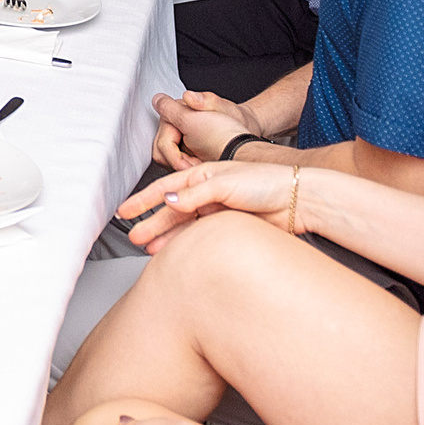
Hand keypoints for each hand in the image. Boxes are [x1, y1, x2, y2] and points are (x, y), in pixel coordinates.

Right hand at [117, 160, 306, 250]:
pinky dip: (185, 243)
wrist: (298, 201)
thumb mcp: (225, 182)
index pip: (166, 187)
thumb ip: (195, 193)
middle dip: (151, 222)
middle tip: (135, 236)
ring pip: (184, 225)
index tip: (125, 210)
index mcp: (204, 174)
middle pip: (172, 209)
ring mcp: (218, 210)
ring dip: (166, 236)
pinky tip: (174, 251)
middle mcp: (209, 192)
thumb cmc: (268, 182)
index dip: (144, 199)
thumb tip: (169, 202)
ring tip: (149, 249)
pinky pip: (199, 236)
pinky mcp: (229, 227)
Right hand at [150, 90, 262, 169]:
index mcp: (176, 111)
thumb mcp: (219, 109)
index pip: (163, 143)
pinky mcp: (181, 148)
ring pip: (166, 160)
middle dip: (180, 163)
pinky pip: (174, 165)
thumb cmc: (234, 120)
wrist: (244, 133)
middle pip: (161, 153)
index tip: (193, 163)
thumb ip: (202, 100)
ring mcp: (176, 136)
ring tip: (202, 163)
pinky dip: (186, 168)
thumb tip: (187, 95)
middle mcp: (172, 123)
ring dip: (183, 166)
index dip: (177, 157)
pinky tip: (201, 164)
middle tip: (199, 164)